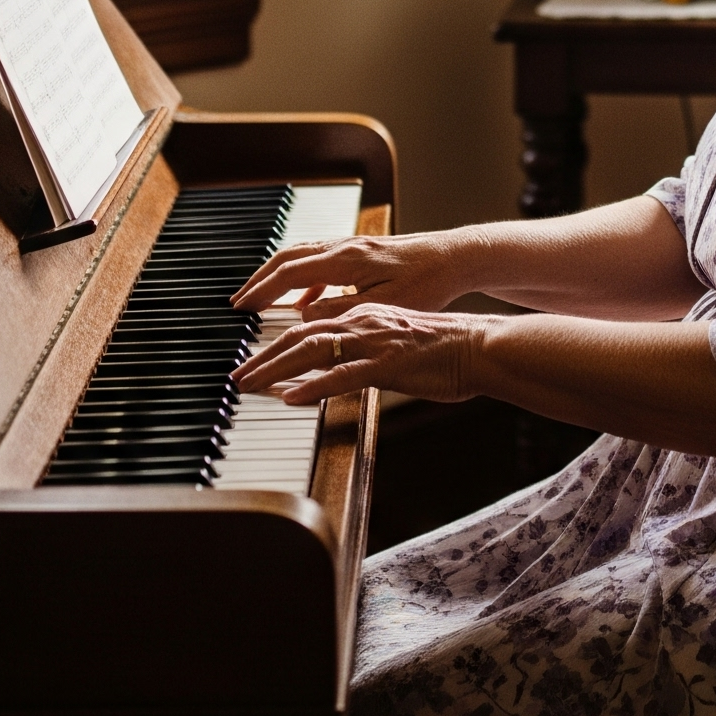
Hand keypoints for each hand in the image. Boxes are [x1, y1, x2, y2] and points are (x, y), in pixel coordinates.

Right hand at [230, 230, 475, 318]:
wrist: (456, 258)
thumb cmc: (427, 283)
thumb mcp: (383, 306)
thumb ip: (340, 310)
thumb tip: (301, 315)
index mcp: (346, 259)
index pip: (290, 272)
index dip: (262, 290)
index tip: (241, 308)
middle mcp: (345, 247)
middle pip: (289, 258)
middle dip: (260, 279)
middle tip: (238, 302)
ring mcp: (353, 247)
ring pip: (303, 256)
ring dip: (278, 276)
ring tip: (261, 299)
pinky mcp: (363, 253)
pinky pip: (321, 262)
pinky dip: (302, 279)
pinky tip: (304, 302)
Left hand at [230, 302, 484, 405]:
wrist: (479, 346)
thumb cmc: (442, 350)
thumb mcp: (394, 346)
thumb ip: (362, 354)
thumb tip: (332, 373)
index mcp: (365, 316)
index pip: (308, 327)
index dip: (275, 345)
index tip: (251, 363)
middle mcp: (364, 322)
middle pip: (300, 336)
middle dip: (262, 357)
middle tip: (236, 378)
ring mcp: (375, 341)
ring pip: (313, 351)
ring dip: (275, 369)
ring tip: (249, 387)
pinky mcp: (388, 364)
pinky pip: (344, 375)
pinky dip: (314, 387)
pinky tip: (291, 399)